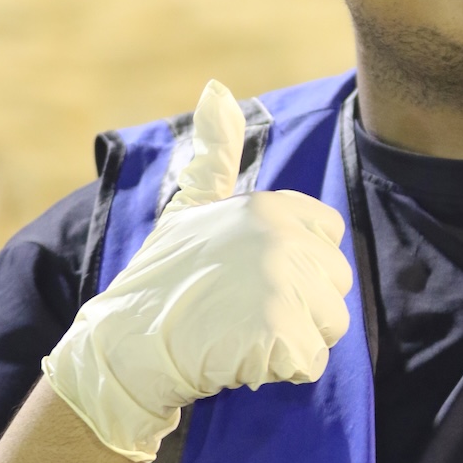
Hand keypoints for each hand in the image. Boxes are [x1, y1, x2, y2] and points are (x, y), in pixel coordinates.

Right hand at [42, 79, 351, 462]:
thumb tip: (216, 91)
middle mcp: (284, 238)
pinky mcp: (282, 331)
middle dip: (300, 308)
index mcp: (272, 207)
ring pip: (331, 325)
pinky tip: (241, 359)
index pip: (330, 237)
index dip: (299, 266)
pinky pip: (313, 361)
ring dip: (294, 341)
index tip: (253, 279)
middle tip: (243, 313)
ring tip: (243, 333)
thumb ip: (214, 157)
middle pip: (336, 285)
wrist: (126, 345)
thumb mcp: (189, 208)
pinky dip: (281, 371)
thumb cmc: (160, 279)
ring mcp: (284, 284)